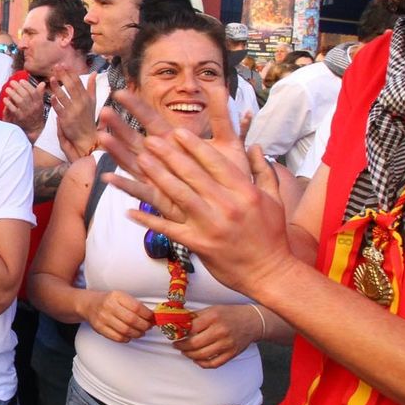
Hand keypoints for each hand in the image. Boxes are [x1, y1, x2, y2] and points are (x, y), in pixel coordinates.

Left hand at [0, 79, 46, 139]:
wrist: (34, 129)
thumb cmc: (36, 114)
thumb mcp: (40, 104)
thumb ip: (40, 93)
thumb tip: (42, 83)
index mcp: (39, 103)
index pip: (33, 92)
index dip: (27, 85)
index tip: (21, 81)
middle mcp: (34, 107)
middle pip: (26, 95)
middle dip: (18, 87)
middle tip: (11, 82)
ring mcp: (27, 113)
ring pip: (20, 101)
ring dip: (13, 94)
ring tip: (7, 89)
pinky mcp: (20, 118)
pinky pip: (13, 109)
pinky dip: (9, 103)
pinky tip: (5, 99)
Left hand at [49, 65, 95, 158]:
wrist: (87, 137)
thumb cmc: (88, 118)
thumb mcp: (93, 102)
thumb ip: (92, 87)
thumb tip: (94, 73)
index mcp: (87, 98)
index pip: (78, 82)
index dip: (71, 72)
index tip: (64, 64)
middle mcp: (81, 103)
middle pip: (71, 87)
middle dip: (64, 76)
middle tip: (56, 67)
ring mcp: (73, 112)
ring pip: (64, 97)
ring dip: (57, 87)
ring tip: (51, 78)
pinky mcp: (66, 120)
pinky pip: (59, 109)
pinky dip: (55, 103)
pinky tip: (51, 96)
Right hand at [80, 288, 152, 342]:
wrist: (89, 304)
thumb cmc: (109, 301)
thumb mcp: (121, 297)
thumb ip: (135, 305)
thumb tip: (151, 317)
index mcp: (116, 296)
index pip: (136, 307)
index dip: (147, 315)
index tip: (152, 318)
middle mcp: (108, 306)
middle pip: (132, 320)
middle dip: (144, 325)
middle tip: (148, 327)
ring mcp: (103, 318)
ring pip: (125, 330)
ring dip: (137, 333)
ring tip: (141, 332)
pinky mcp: (99, 328)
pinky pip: (117, 337)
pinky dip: (127, 338)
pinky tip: (130, 335)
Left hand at [96, 84, 291, 296]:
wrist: (270, 273)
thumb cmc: (272, 235)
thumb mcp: (273, 200)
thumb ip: (263, 171)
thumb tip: (256, 146)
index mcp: (244, 192)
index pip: (215, 163)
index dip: (195, 146)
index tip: (177, 131)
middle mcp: (227, 206)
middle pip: (193, 174)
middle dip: (170, 154)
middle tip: (150, 139)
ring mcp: (211, 226)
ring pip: (179, 196)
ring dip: (158, 176)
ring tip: (140, 160)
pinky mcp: (198, 244)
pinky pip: (169, 229)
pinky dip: (149, 219)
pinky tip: (130, 210)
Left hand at [174, 304, 262, 368]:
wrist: (253, 321)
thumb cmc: (230, 314)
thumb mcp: (213, 309)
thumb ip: (196, 316)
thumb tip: (179, 323)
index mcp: (214, 317)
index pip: (191, 328)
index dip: (179, 333)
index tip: (174, 335)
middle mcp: (220, 331)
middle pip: (194, 344)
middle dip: (181, 346)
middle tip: (176, 345)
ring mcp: (227, 344)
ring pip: (202, 355)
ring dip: (189, 355)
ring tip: (185, 352)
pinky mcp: (232, 354)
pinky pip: (213, 364)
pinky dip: (202, 364)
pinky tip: (197, 359)